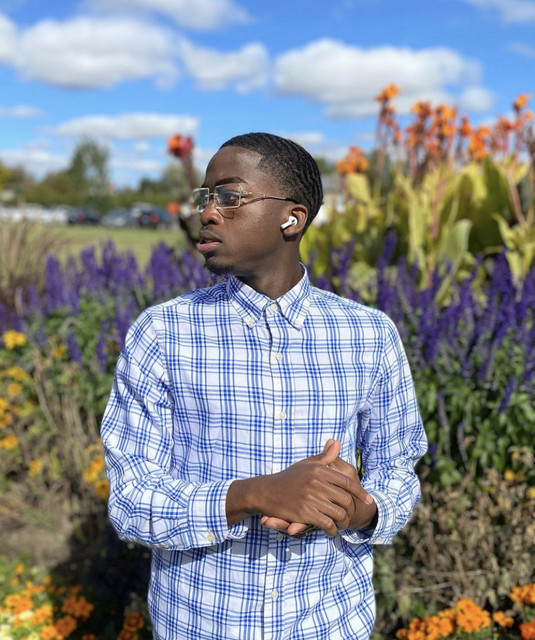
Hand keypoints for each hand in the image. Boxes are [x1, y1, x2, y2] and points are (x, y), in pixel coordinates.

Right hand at [260, 439, 375, 536]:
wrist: (266, 491)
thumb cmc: (288, 478)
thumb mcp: (307, 465)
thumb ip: (324, 457)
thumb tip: (337, 442)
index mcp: (320, 469)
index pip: (348, 483)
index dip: (361, 493)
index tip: (369, 501)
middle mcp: (317, 482)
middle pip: (346, 499)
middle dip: (351, 511)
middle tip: (351, 516)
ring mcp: (311, 497)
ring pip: (338, 513)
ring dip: (343, 522)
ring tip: (342, 524)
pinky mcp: (305, 512)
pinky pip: (326, 523)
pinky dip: (331, 529)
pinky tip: (331, 530)